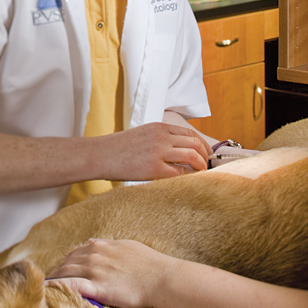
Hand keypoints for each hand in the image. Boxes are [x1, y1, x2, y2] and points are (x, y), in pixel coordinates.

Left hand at [49, 238, 172, 307]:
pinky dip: (57, 288)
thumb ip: (109, 245)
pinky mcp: (98, 287)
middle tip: (44, 283)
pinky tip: (47, 292)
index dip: (64, 263)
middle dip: (55, 272)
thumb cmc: (151, 264)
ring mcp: (95, 270)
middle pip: (66, 263)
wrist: (162, 278)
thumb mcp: (128, 246)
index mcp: (101, 246)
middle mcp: (94, 255)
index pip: (75, 253)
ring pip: (65, 273)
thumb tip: (93, 243)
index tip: (58, 271)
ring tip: (41, 290)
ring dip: (53, 280)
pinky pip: (71, 286)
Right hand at [95, 121, 209, 180]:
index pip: (189, 132)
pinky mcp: (154, 168)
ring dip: (202, 165)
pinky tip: (190, 180)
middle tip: (208, 165)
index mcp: (159, 127)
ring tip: (201, 173)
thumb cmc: (117, 148)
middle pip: (195, 142)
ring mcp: (158, 151)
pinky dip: (190, 176)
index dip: (202, 143)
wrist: (99, 154)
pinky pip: (180, 172)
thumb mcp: (142, 135)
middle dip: (206, 155)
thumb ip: (160, 139)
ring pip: (192, 155)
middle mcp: (161, 136)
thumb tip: (178, 151)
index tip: (206, 153)